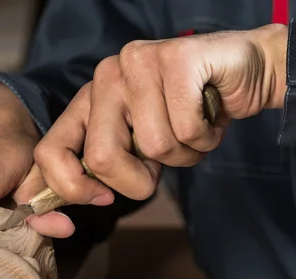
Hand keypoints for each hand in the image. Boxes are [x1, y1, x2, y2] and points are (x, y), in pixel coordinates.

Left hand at [33, 24, 287, 205]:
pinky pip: (185, 130)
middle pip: (101, 158)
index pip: (49, 152)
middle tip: (163, 159)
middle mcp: (105, 77)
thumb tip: (66, 201)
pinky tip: (209, 115)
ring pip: (153, 146)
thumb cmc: (189, 116)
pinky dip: (205, 139)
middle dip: (138, 180)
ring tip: (192, 129)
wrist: (246, 73)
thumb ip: (104, 169)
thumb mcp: (138, 149)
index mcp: (88, 101)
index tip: (103, 199)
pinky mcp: (176, 59)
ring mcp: (138, 63)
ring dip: (183, 155)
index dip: (71, 189)